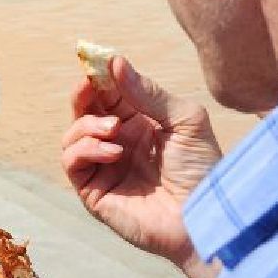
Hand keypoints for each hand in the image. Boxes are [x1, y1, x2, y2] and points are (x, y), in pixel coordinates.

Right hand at [60, 57, 220, 273]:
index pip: (108, 93)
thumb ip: (148, 92)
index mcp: (140, 123)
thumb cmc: (203, 169)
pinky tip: (114, 152)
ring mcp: (105, 168)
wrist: (205, 216)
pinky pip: (73, 162)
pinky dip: (86, 149)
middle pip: (84, 111)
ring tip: (114, 130)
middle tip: (88, 85)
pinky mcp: (95, 192)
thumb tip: (115, 62)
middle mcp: (118, 143)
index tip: (95, 61)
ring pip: (72, 135)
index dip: (99, 76)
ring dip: (87, 125)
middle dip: (83, 94)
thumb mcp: (185, 120)